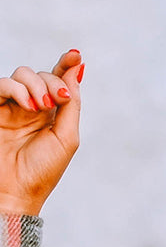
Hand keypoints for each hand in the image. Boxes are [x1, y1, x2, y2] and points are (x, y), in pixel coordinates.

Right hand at [0, 49, 83, 216]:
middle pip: (42, 75)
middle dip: (52, 82)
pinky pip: (3, 85)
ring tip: (39, 107)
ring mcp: (13, 107)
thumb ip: (72, 104)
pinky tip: (27, 106)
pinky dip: (16, 89)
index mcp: (54, 115)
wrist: (14, 192)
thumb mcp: (67, 137)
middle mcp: (34, 108)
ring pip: (22, 74)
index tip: (75, 54)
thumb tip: (78, 69)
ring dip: (35, 86)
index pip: (60, 82)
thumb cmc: (42, 171)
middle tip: (55, 101)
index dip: (66, 65)